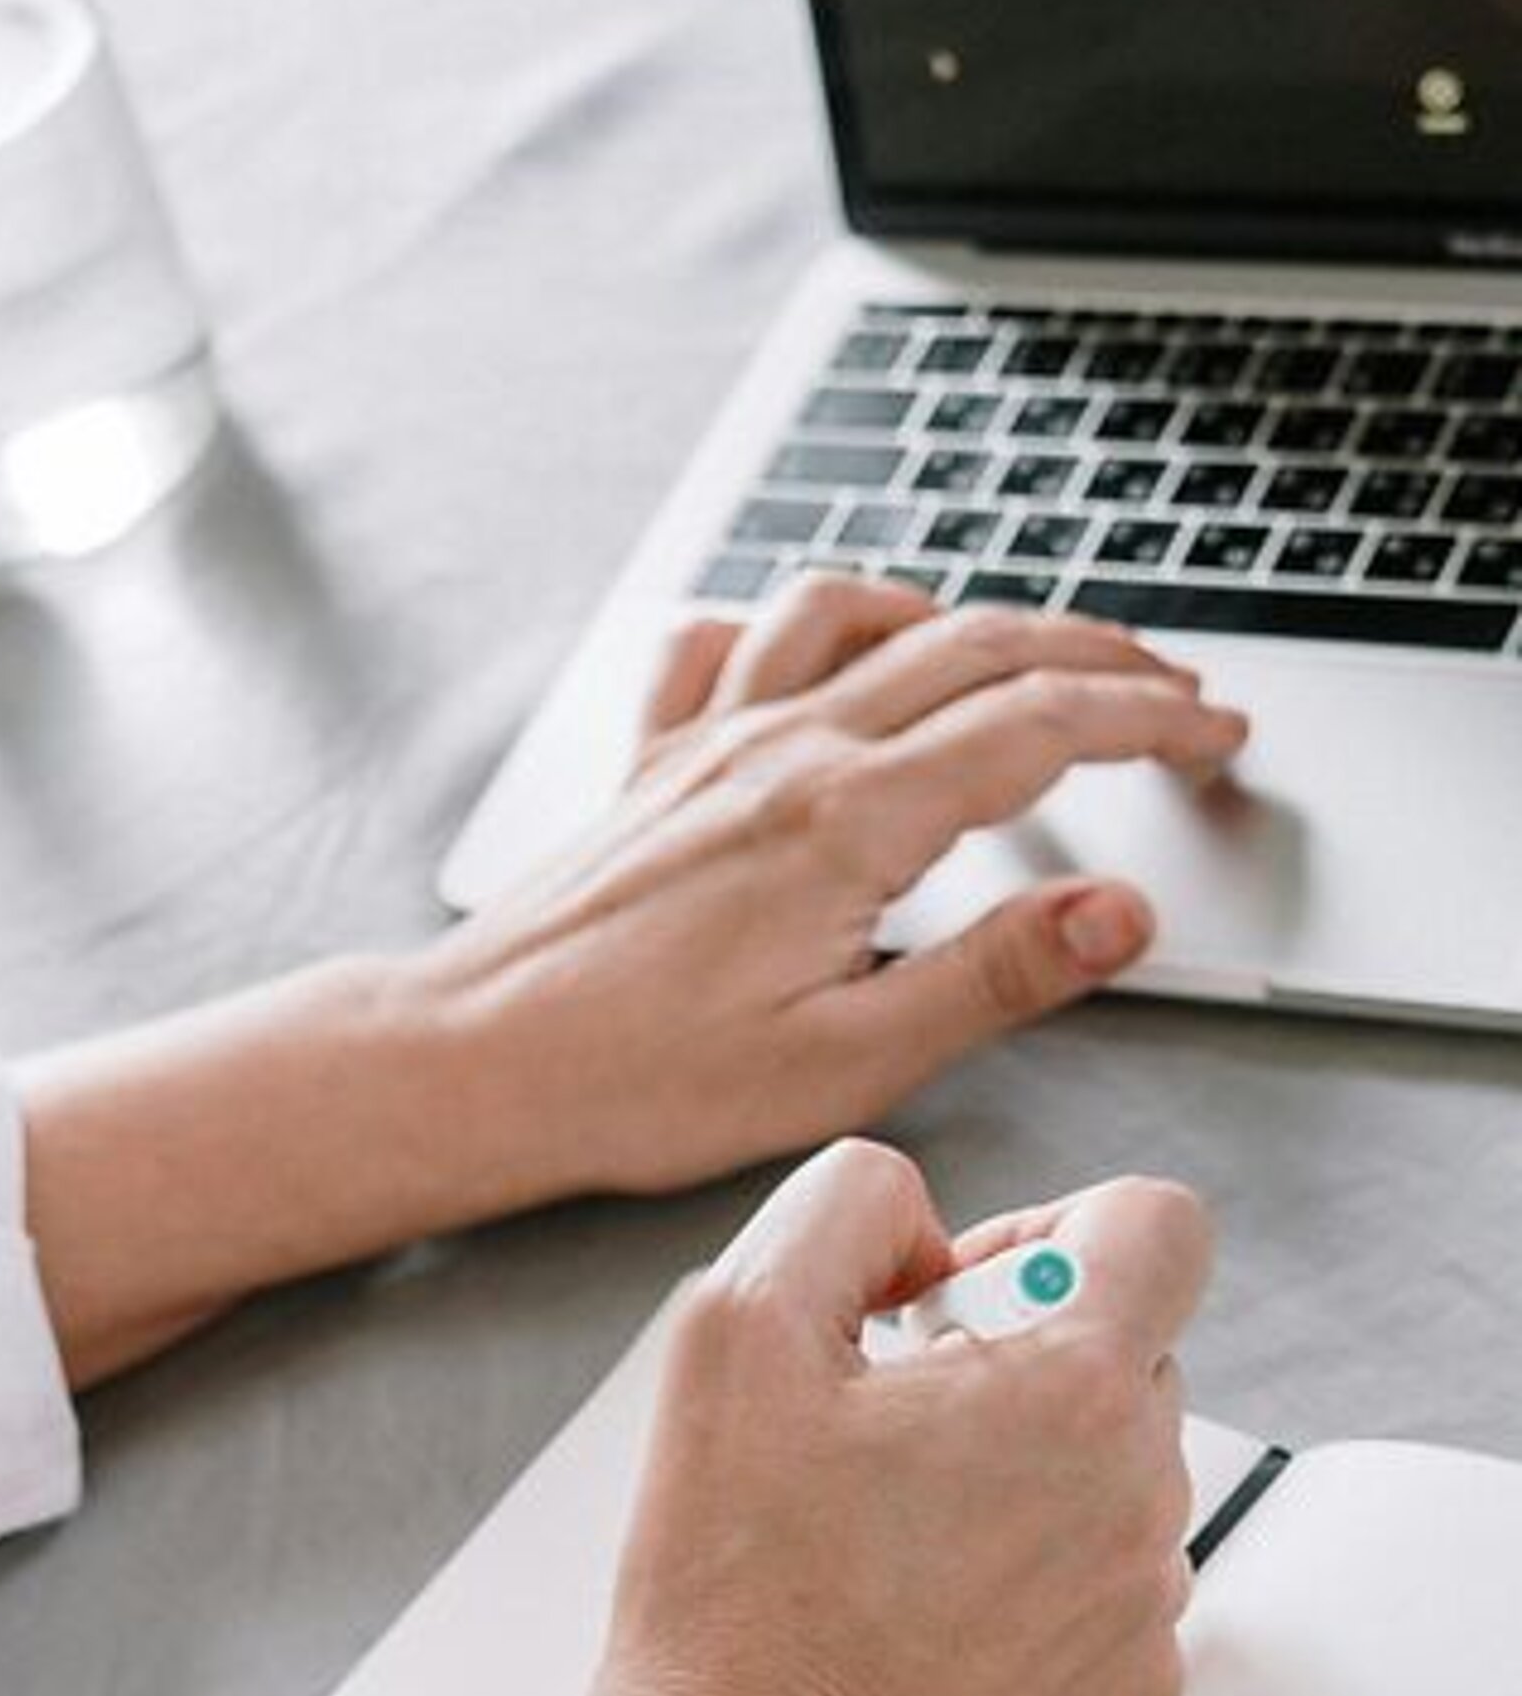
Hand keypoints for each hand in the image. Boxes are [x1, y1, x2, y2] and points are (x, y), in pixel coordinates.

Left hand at [411, 579, 1247, 1205]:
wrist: (475, 1064)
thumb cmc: (636, 1081)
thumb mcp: (845, 1063)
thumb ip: (993, 976)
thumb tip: (1119, 912)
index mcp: (847, 821)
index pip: (1043, 726)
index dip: (1152, 720)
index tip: (1218, 735)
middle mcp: (781, 751)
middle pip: (975, 647)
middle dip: (1097, 659)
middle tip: (1175, 694)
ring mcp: (709, 743)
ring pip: (859, 616)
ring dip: (961, 614)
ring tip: (1025, 652)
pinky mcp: (652, 766)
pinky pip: (729, 641)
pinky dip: (799, 621)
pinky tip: (823, 651)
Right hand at [451, 1140, 1206, 1695]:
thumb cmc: (726, 1581)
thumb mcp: (731, 1325)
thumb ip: (848, 1206)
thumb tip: (925, 1227)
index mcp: (1072, 1385)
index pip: (1155, 1223)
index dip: (1046, 1230)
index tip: (953, 1300)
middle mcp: (1140, 1489)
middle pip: (1126, 1345)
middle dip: (1015, 1357)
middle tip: (885, 1427)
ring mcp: (1144, 1600)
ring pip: (1115, 1463)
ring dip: (1021, 1464)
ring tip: (889, 1527)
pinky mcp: (1130, 1689)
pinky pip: (1106, 1574)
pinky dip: (1029, 1568)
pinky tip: (920, 1604)